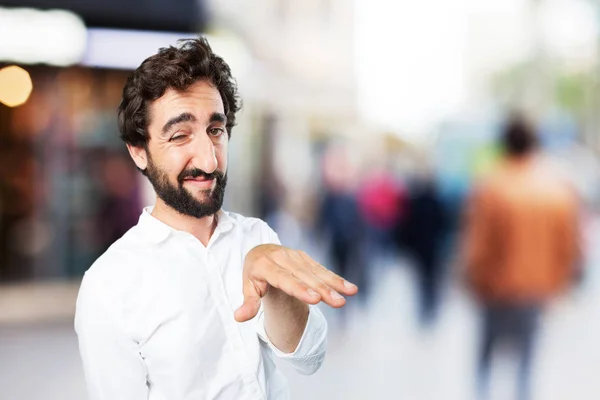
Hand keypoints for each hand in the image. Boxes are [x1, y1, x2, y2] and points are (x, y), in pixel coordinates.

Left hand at [234, 244, 357, 321]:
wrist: (260, 252)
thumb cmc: (254, 275)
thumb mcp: (247, 287)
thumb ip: (248, 303)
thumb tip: (239, 318)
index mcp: (263, 265)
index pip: (283, 278)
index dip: (299, 288)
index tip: (315, 299)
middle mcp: (281, 257)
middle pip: (303, 275)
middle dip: (322, 289)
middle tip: (338, 302)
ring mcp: (294, 256)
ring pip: (315, 271)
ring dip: (334, 283)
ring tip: (350, 294)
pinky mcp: (304, 257)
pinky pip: (321, 269)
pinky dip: (335, 278)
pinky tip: (350, 288)